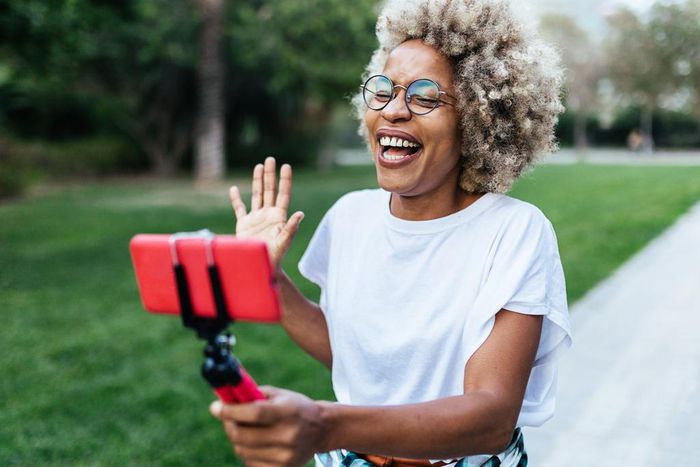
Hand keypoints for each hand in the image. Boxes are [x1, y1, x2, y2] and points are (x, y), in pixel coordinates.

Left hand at [210, 386, 327, 466]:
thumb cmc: (295, 407)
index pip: (254, 414)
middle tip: (226, 416)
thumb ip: (252, 395)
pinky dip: (247, 452)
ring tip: (246, 429)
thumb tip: (224, 398)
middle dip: (229, 424)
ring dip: (237, 439)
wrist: (322, 430)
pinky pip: (251, 463)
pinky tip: (256, 443)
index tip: (215, 407)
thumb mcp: (279, 394)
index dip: (231, 411)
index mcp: (288, 412)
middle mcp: (288, 435)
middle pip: (244, 436)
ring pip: (243, 451)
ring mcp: (286, 455)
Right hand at [230, 157, 303, 270]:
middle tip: (270, 159)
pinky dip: (236, 199)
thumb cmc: (275, 257)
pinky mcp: (244, 224)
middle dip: (270, 175)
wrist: (260, 267)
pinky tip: (234, 189)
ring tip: (259, 166)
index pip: (283, 194)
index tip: (286, 166)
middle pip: (270, 190)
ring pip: (257, 195)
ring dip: (257, 181)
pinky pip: (239, 208)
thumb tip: (301, 214)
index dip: (285, 180)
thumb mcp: (284, 242)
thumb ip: (291, 228)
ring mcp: (256, 218)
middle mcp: (268, 214)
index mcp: (279, 217)